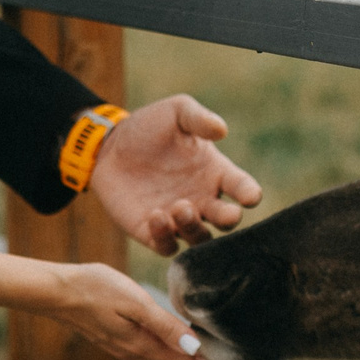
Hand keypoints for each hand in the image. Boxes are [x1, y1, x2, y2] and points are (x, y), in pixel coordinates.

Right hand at [45, 261, 236, 359]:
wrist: (56, 291)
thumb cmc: (95, 289)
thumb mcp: (135, 303)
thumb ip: (165, 325)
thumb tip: (194, 349)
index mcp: (142, 344)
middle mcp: (134, 351)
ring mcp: (122, 346)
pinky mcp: (115, 338)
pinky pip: (149, 351)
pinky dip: (167, 354)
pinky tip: (171, 347)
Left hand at [87, 95, 263, 256]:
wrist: (109, 146)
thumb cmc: (148, 126)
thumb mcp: (175, 112)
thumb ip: (198, 118)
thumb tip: (221, 130)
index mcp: (215, 172)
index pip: (241, 187)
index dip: (250, 194)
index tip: (250, 197)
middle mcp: (201, 199)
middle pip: (226, 220)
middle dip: (229, 219)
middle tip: (225, 213)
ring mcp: (178, 218)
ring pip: (199, 238)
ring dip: (194, 227)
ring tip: (181, 206)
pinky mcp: (152, 232)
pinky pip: (167, 247)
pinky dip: (166, 238)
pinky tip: (155, 216)